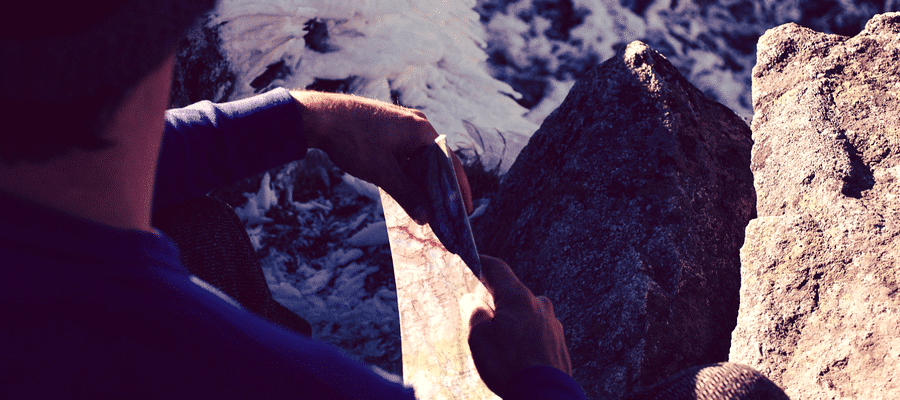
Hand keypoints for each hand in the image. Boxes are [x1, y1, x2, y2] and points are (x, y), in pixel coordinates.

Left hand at [290, 90, 471, 223]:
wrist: (320, 118)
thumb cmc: (353, 141)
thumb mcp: (382, 173)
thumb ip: (407, 195)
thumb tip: (426, 217)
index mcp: (422, 130)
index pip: (449, 163)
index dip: (459, 189)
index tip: (465, 211)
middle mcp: (417, 124)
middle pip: (436, 162)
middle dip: (440, 189)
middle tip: (446, 216)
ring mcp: (402, 125)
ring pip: (419, 160)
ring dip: (422, 183)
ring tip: (426, 208)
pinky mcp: (388, 130)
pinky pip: (406, 155)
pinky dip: (408, 174)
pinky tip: (405, 192)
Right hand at [467, 255, 572, 395]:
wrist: (544, 396)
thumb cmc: (509, 366)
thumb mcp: (478, 338)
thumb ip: (475, 314)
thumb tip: (477, 305)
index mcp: (519, 298)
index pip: (498, 269)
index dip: (482, 262)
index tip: (473, 260)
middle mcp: (540, 305)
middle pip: (512, 294)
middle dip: (495, 302)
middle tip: (481, 319)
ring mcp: (552, 324)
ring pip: (525, 315)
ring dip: (512, 323)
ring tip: (501, 348)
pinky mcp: (559, 342)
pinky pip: (536, 332)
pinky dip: (525, 338)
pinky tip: (517, 357)